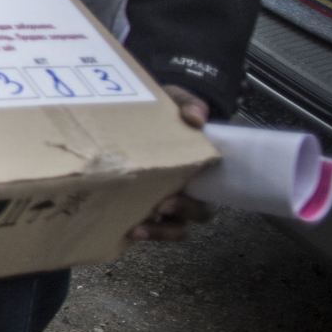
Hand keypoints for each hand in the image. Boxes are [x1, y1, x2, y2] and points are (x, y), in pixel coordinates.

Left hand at [129, 83, 215, 241]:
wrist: (139, 110)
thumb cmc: (165, 112)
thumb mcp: (176, 99)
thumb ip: (187, 103)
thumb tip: (197, 117)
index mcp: (198, 171)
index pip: (208, 199)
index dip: (194, 206)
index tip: (173, 199)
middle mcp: (186, 190)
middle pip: (195, 216)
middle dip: (180, 216)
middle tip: (160, 207)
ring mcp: (165, 199)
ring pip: (173, 228)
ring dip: (159, 232)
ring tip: (137, 229)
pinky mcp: (141, 203)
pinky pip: (146, 225)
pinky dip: (140, 229)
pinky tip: (122, 229)